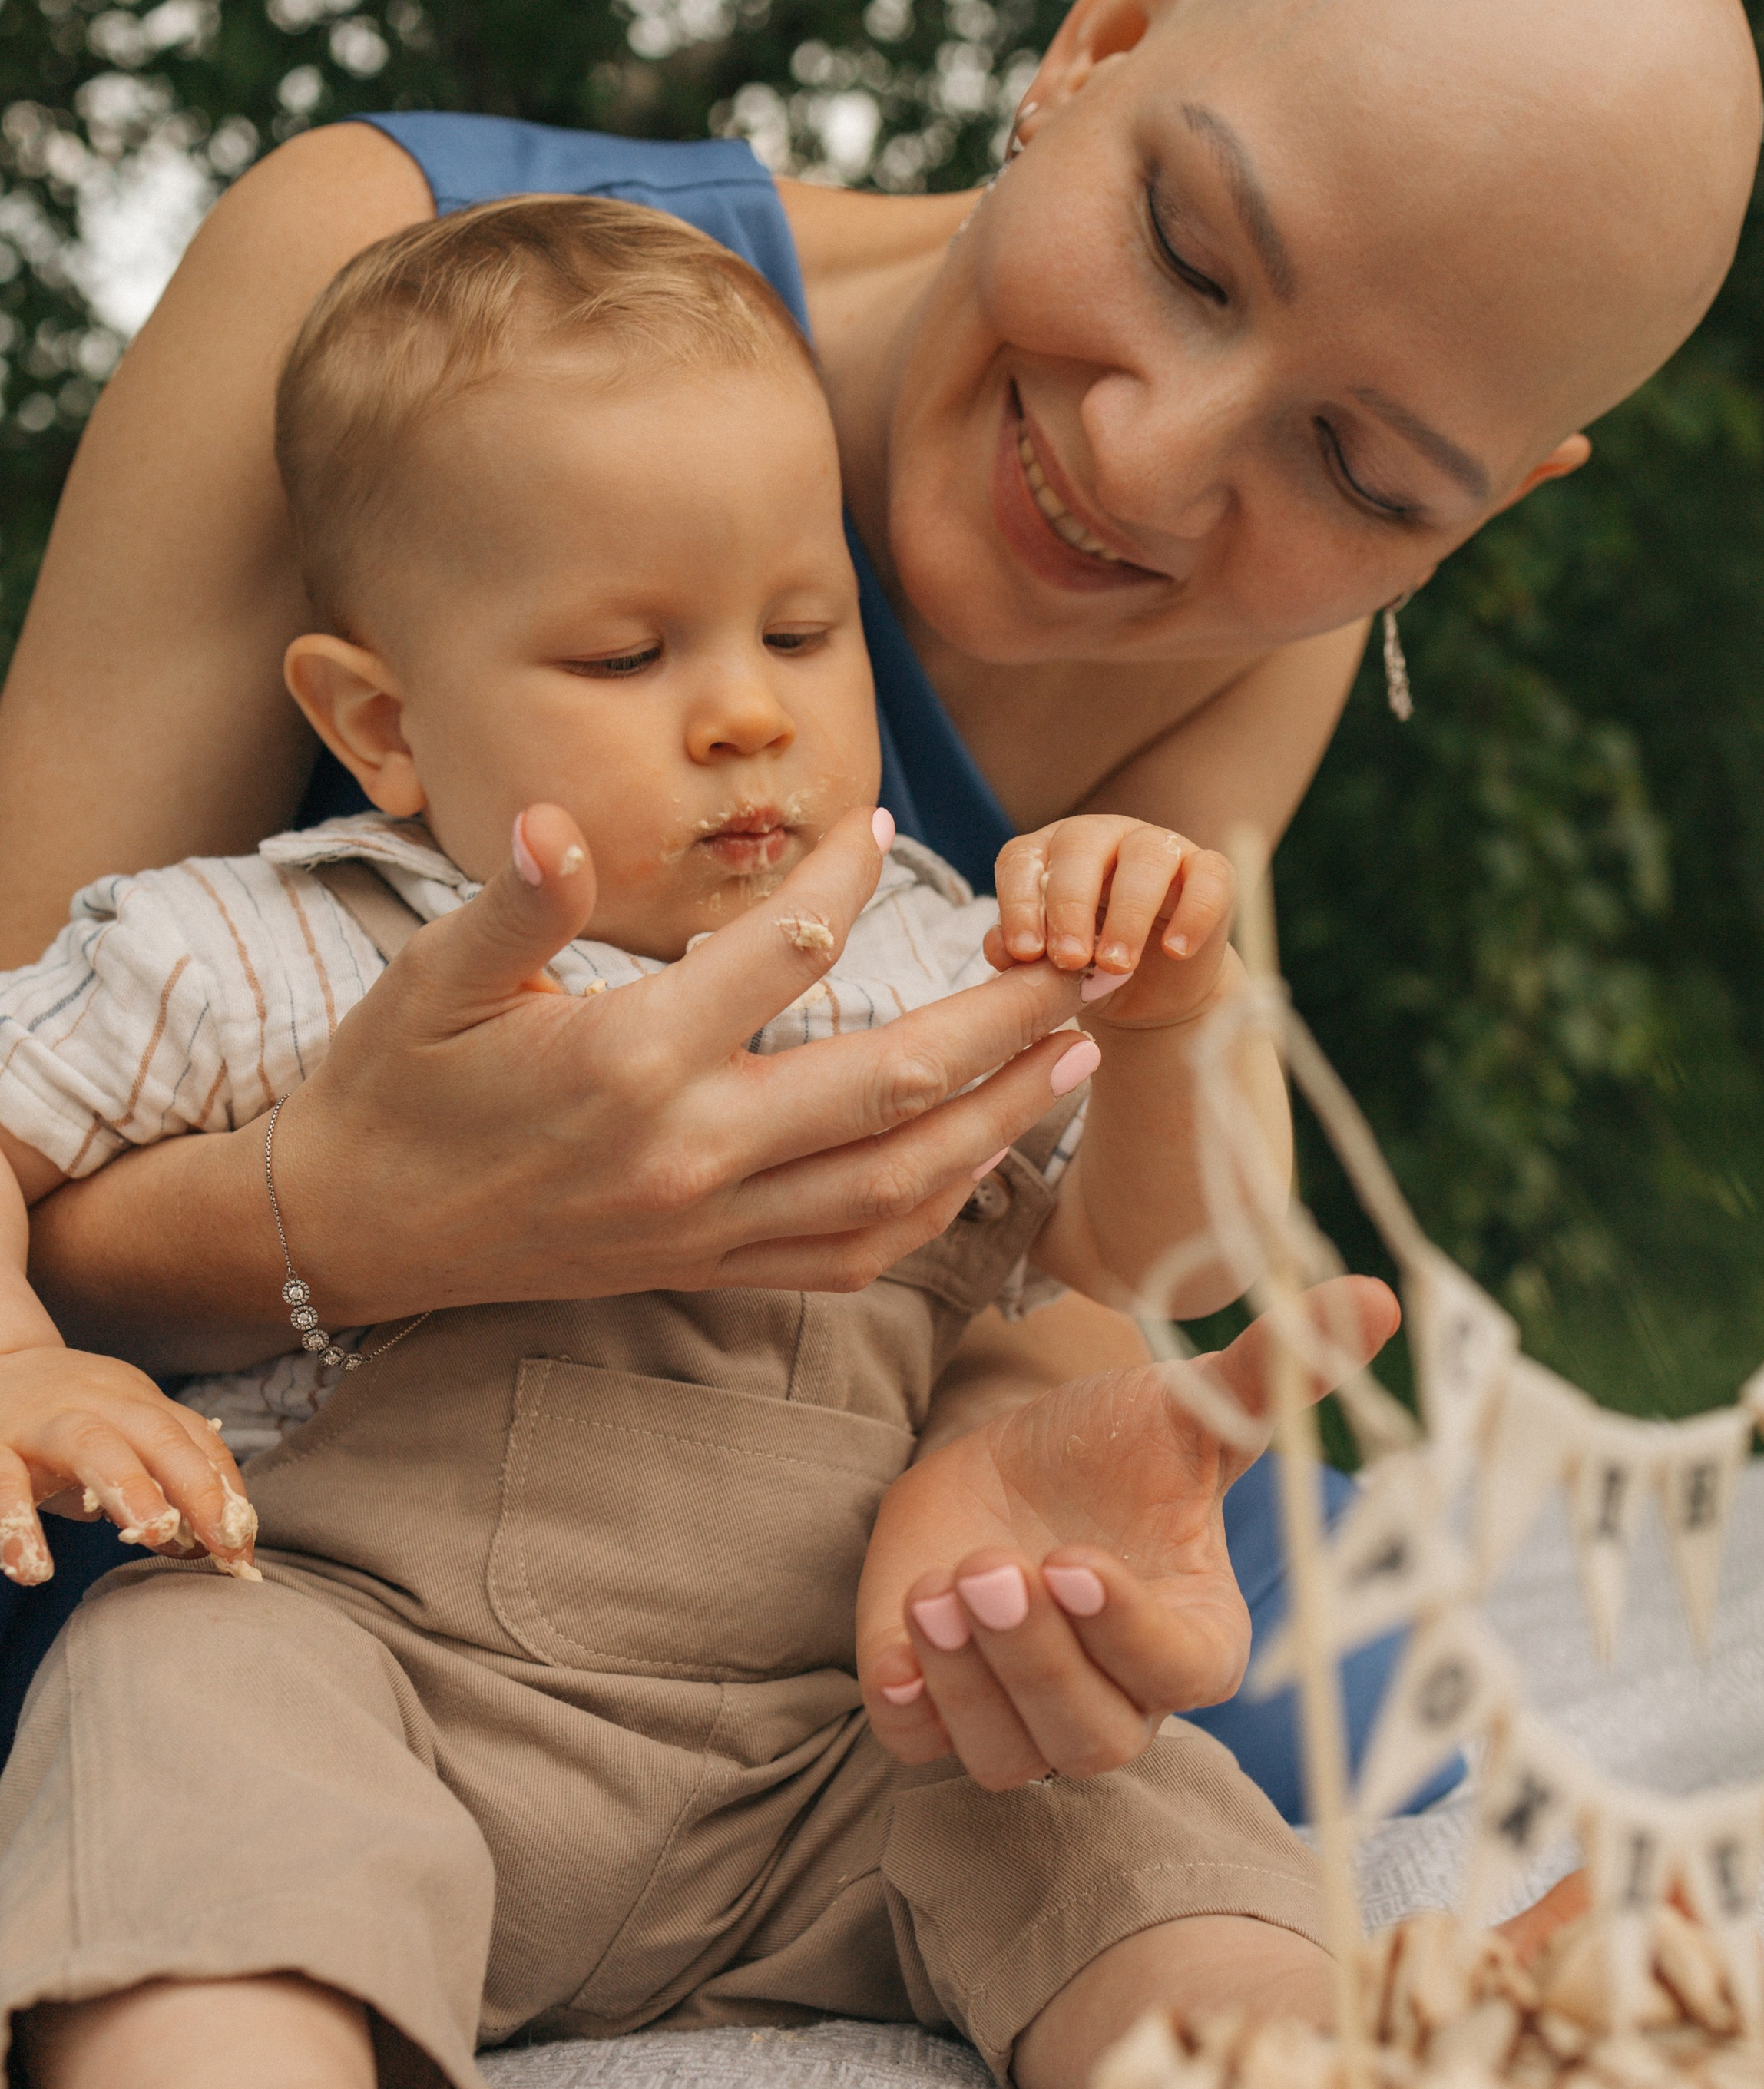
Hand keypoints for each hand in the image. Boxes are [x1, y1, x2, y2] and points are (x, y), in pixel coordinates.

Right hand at [0, 1345, 257, 1585]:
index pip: (196, 1440)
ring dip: (129, 1486)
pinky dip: (16, 1525)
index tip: (243, 1546)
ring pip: (90, 1443)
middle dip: (198, 1487)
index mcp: (136, 1404)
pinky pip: (4, 1482)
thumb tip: (204, 1543)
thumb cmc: (61, 1421)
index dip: (227, 1492)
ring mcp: (42, 1421)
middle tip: (224, 1541)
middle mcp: (96, 1404)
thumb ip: (158, 1483)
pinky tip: (34, 1569)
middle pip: (158, 1434)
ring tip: (154, 1532)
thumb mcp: (117, 1438)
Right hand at [275, 805, 1096, 1319]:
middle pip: (892, 1083)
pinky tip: (981, 1162)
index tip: (882, 829)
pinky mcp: (708, 1270)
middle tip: (1085, 968)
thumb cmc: (394, 1085)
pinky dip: (933, 1211)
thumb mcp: (429, 976)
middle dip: (1006, 1023)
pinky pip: (852, 1254)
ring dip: (1001, 1122)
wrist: (353, 1229)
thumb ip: (515, 900)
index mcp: (628, 1062)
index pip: (783, 955)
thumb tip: (557, 818)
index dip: (842, 880)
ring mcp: (708, 1226)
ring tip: (1075, 1060)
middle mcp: (690, 1154)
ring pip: (897, 1184)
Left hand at [857, 1280, 1398, 1789]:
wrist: (1020, 1463)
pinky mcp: (941, 1710)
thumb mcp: (1189, 1404)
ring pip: (1006, 1754)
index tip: (1072, 1558)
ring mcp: (1026, 1718)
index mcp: (1194, 1636)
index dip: (1125, 1629)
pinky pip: (922, 1746)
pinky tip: (898, 1641)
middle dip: (1036, 1658)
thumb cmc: (1119, 1446)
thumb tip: (1375, 1297)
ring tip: (940, 1585)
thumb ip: (1272, 1374)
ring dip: (969, 1679)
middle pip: (1090, 1736)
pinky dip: (911, 1705)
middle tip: (994, 1566)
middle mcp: (1119, 1701)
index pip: (1177, 1672)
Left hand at [986, 815, 1236, 1029]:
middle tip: (1070, 960)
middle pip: (1080, 846)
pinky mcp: (1208, 870)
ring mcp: (1159, 848)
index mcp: (1050, 855)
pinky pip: (1208, 876)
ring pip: (1145, 857)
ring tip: (1117, 965)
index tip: (1024, 953)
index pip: (1024, 859)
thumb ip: (1024, 961)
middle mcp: (1102, 839)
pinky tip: (1176, 951)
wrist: (1151, 996)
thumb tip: (1003, 951)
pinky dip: (1194, 913)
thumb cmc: (1089, 972)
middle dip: (1070, 905)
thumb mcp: (1050, 973)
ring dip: (1128, 912)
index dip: (1019, 902)